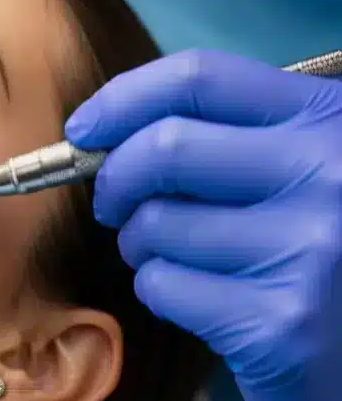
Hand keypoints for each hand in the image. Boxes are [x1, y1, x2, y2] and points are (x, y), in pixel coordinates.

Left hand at [65, 48, 341, 400]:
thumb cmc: (321, 249)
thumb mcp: (300, 167)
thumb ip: (227, 136)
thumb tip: (99, 134)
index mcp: (328, 118)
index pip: (200, 78)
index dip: (122, 99)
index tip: (83, 131)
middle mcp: (328, 174)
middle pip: (164, 148)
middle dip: (114, 179)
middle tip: (112, 205)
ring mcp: (310, 248)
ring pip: (155, 223)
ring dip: (140, 244)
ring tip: (177, 258)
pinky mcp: (281, 322)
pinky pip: (163, 285)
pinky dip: (160, 291)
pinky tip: (204, 302)